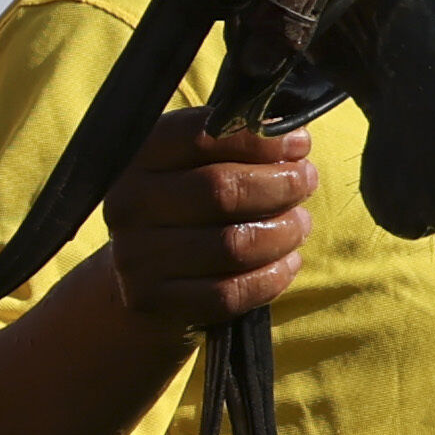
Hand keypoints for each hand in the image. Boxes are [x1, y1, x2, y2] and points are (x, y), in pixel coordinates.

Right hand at [98, 114, 317, 337]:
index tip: (297, 144)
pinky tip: (287, 263)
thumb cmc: (186, 207)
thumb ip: (234, 142)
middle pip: (221, 189)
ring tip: (299, 225)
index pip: (201, 135)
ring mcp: (136, 256)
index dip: (259, 138)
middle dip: (280, 184)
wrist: (140, 275)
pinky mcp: (153, 300)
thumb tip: (290, 134)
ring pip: (232, 244)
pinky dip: (271, 278)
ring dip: (282, 233)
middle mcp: (129, 203)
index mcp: (138, 157)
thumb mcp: (196, 163)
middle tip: (305, 183)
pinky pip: (229, 292)